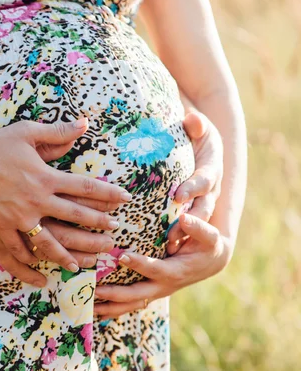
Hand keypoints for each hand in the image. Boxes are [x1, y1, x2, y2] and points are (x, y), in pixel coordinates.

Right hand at [0, 118, 131, 273]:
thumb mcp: (26, 132)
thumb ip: (57, 131)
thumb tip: (84, 123)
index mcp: (46, 176)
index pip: (85, 187)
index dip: (108, 193)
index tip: (124, 199)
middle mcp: (37, 200)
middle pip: (75, 215)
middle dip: (97, 224)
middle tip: (113, 232)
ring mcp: (19, 217)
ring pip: (50, 242)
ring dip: (68, 255)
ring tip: (82, 265)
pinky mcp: (0, 227)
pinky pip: (18, 250)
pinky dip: (29, 263)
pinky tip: (39, 272)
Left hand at [93, 213, 232, 318]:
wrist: (211, 261)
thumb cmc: (208, 245)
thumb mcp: (210, 236)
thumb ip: (198, 228)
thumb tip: (184, 219)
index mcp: (176, 271)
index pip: (155, 269)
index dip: (140, 264)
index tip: (122, 256)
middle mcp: (163, 286)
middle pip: (137, 295)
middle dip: (115, 295)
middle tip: (94, 289)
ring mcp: (155, 291)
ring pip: (130, 304)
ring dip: (109, 308)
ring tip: (87, 306)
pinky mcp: (149, 292)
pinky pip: (129, 303)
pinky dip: (112, 308)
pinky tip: (93, 307)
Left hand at [169, 107, 223, 253]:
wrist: (202, 153)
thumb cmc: (198, 138)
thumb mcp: (201, 129)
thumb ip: (197, 124)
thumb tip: (192, 118)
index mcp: (211, 171)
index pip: (204, 181)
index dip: (193, 188)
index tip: (178, 195)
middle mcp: (209, 193)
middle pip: (202, 211)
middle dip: (187, 223)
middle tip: (171, 233)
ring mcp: (202, 206)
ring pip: (196, 227)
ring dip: (181, 237)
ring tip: (166, 247)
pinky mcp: (191, 216)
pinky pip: (186, 232)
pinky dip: (176, 242)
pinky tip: (159, 251)